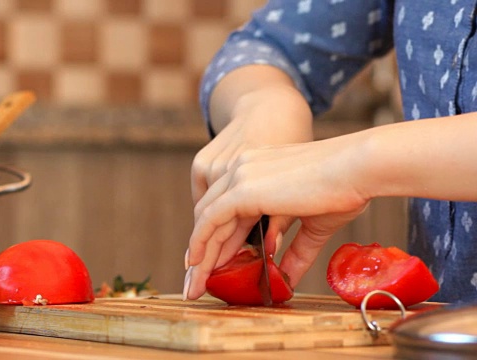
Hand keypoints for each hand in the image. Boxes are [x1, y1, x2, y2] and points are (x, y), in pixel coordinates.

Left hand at [185, 135, 369, 299]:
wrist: (358, 168)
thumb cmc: (345, 190)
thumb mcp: (312, 225)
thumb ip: (295, 250)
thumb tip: (287, 279)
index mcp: (256, 170)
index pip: (225, 208)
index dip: (214, 238)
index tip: (208, 265)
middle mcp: (243, 169)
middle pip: (210, 215)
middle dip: (201, 252)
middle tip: (194, 282)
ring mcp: (241, 175)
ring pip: (207, 220)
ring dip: (199, 255)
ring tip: (194, 285)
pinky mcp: (244, 188)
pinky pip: (211, 220)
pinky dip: (201, 243)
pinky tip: (196, 264)